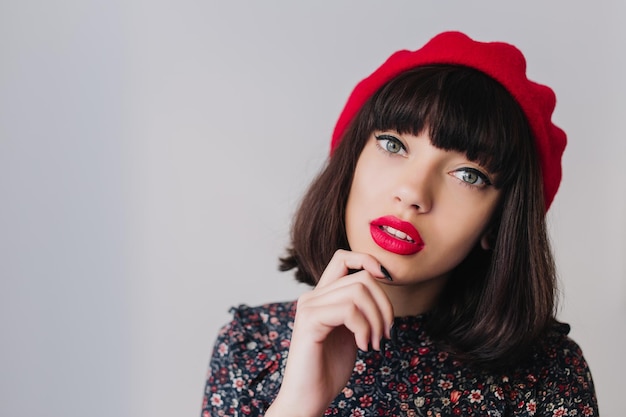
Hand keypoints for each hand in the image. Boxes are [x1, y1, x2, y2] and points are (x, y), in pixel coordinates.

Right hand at [265, 250, 393, 416]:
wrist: (308, 398)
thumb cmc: (328, 369)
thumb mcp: (350, 331)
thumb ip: (358, 308)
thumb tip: (382, 286)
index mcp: (322, 296)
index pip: (343, 257)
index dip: (369, 260)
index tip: (388, 280)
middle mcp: (312, 296)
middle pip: (361, 277)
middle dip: (384, 304)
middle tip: (385, 333)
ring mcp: (308, 307)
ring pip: (358, 291)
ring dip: (377, 319)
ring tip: (374, 342)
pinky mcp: (310, 322)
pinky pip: (349, 310)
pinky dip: (365, 329)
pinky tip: (363, 346)